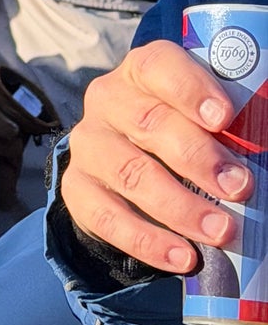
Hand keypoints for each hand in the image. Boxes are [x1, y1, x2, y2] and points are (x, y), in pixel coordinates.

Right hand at [59, 41, 249, 274]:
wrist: (127, 164)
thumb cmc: (181, 131)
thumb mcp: (203, 118)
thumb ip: (233, 126)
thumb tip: (267, 144)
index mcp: (142, 73)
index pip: (158, 66)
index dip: (191, 90)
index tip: (224, 118)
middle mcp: (107, 102)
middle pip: (148, 123)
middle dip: (198, 158)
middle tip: (240, 187)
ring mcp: (88, 146)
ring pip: (130, 174)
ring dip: (180, 207)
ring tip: (222, 231)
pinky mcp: (77, 189)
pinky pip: (107, 218)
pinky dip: (148, 241)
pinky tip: (183, 258)